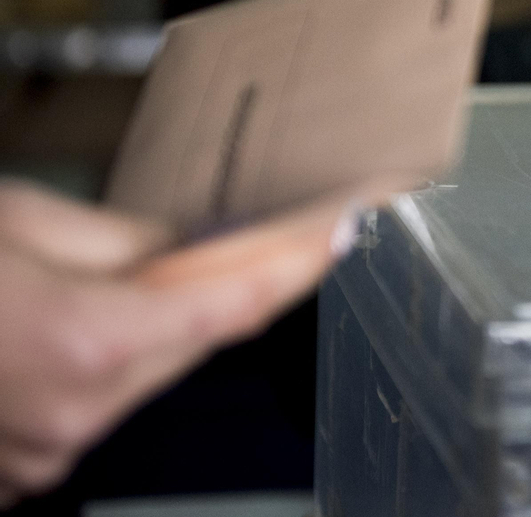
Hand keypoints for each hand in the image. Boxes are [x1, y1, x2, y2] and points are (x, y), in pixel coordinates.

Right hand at [0, 179, 388, 503]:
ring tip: (99, 274)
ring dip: (152, 322)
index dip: (297, 263)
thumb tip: (195, 247)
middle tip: (246, 230)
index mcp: (86, 344)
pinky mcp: (16, 469)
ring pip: (144, 375)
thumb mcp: (24, 219)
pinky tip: (64, 319)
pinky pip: (91, 404)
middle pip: (195, 341)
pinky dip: (102, 358)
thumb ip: (128, 242)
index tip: (340, 231)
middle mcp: (72, 417)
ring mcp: (38, 456)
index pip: (235, 304)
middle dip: (222, 284)